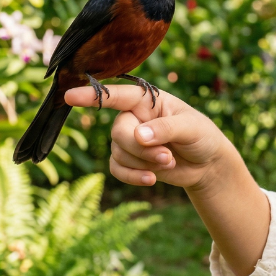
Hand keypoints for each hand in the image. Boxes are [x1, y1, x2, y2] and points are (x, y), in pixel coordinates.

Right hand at [64, 85, 234, 190]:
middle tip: (168, 156)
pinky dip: (133, 177)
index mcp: (147, 100)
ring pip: (119, 152)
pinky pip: (116, 169)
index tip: (69, 96)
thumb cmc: (201, 136)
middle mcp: (133, 117)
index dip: (92, 95)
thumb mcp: (191, 127)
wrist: (206, 163)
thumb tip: (139, 135)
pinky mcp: (129, 161)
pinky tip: (152, 180)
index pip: (116, 95)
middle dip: (141, 149)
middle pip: (118, 132)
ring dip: (144, 163)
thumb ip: (166, 128)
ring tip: (169, 162)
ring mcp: (129, 139)